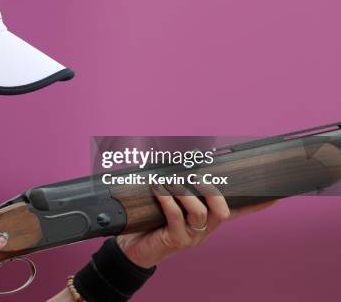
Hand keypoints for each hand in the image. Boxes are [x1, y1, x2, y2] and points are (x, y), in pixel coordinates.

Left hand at [116, 184, 276, 267]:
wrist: (132, 247)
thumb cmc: (151, 221)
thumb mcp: (168, 202)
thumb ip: (179, 187)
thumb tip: (180, 161)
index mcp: (208, 220)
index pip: (238, 212)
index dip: (257, 205)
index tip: (276, 195)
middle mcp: (205, 229)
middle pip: (223, 210)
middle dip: (212, 190)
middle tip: (196, 176)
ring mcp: (192, 237)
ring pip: (200, 212)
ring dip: (184, 192)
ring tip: (168, 181)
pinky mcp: (175, 240)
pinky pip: (176, 216)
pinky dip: (167, 199)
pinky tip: (157, 189)